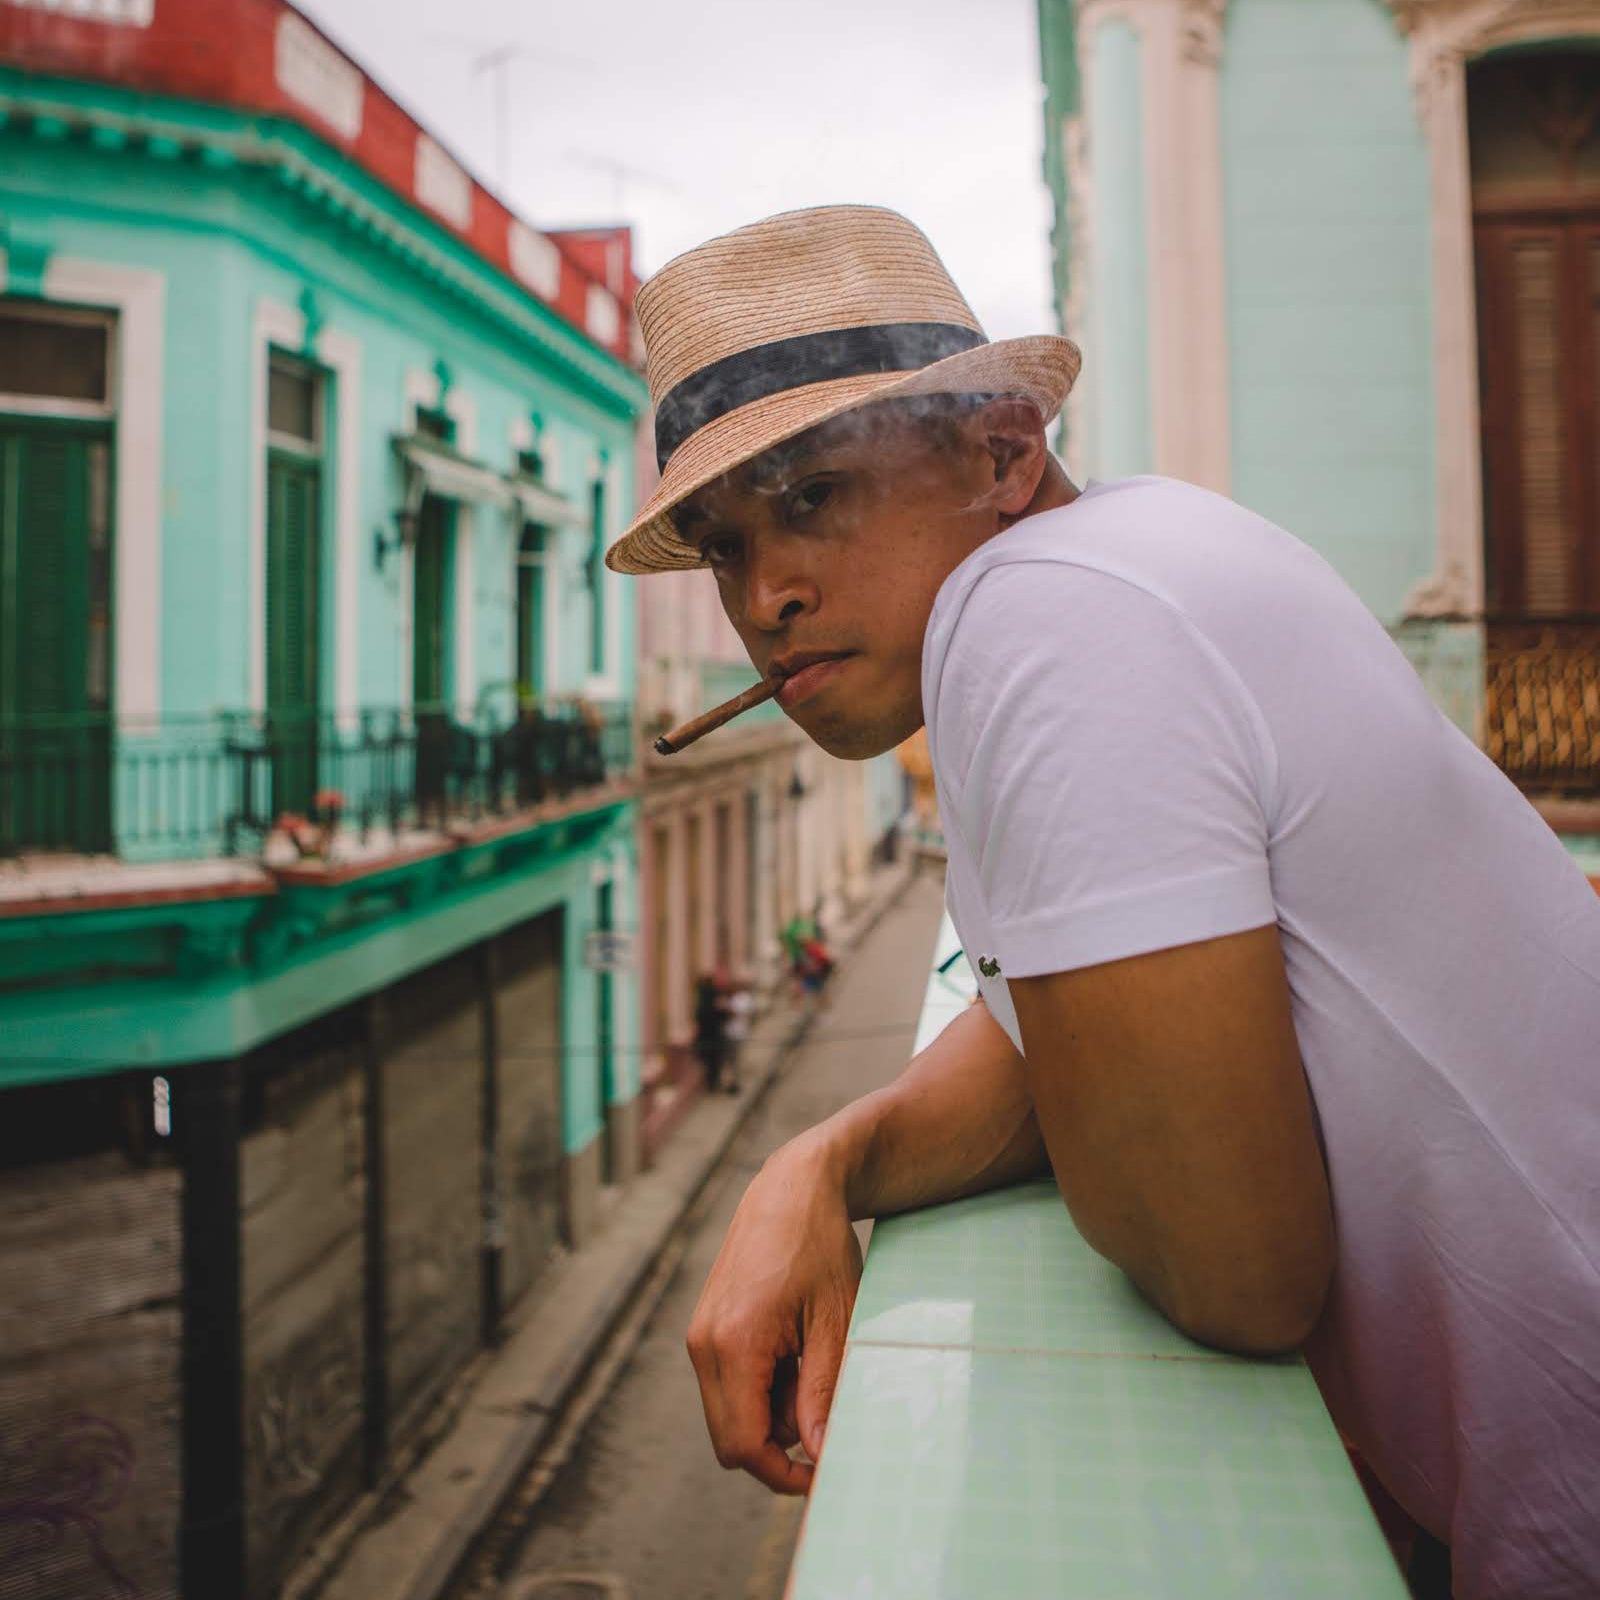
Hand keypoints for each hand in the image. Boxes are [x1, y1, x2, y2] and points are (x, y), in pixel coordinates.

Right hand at [686, 1136, 861, 1493]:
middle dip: (779, 1441)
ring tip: (811, 1357)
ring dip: (772, 1409)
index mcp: (735, 1344)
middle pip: (731, 1439)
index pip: (746, 1445)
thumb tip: (816, 1455)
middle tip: (824, 1402)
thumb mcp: (836, 1321)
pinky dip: (761, 1385)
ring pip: (730, 1413)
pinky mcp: (706, 1328)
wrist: (791, 1188)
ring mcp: (700, 1335)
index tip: (822, 1475)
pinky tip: (792, 1346)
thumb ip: (821, 1392)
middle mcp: (704, 1344)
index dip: (784, 1474)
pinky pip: (728, 1384)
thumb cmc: (819, 1247)